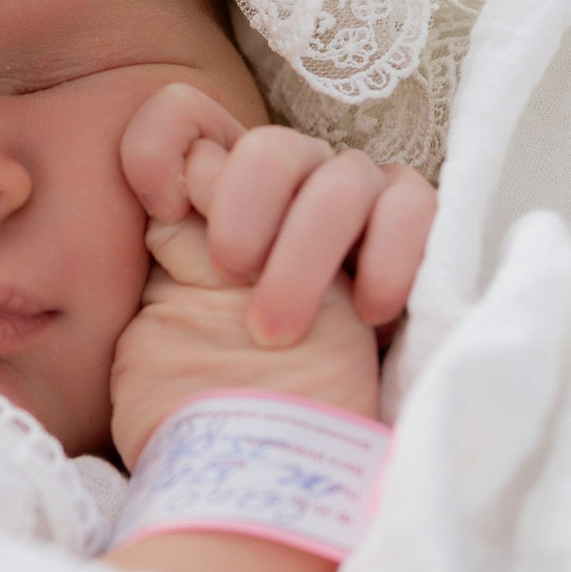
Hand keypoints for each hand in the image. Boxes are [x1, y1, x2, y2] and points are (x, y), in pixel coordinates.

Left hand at [107, 84, 432, 465]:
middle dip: (244, 204)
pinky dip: (387, 256)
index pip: (185, 115)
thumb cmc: (215, 391)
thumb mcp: (161, 333)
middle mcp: (289, 178)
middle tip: (230, 272)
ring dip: (305, 253)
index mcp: (216, 188)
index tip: (158, 205)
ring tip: (279, 329)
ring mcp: (354, 194)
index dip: (163, 140)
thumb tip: (167, 210)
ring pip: (340, 178)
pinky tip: (366, 313)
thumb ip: (164, 266)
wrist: (284, 456)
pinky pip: (412, 205)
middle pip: (270, 145)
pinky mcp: (412, 225)